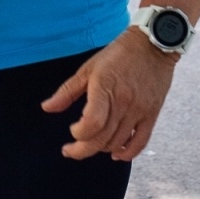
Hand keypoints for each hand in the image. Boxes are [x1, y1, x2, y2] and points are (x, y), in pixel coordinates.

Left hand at [42, 27, 177, 161]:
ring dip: (101, 149)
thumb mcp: (88, 68)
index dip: (78, 133)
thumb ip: (67, 91)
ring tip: (91, 144)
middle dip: (82, 150)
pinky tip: (116, 154)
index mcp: (104, 88)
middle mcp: (123, 102)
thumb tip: (46, 108)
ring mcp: (139, 110)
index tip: (72, 130)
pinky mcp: (152, 114)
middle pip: (102, 138)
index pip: (92, 123)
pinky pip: (141, 141)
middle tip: (71, 150)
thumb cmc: (117, 54)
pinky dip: (128, 153)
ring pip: (118, 142)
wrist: (152, 44)